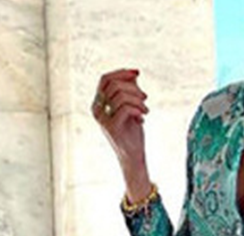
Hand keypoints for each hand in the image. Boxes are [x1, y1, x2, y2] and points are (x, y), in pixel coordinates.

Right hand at [92, 68, 149, 193]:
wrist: (133, 155)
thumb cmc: (132, 130)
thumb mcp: (131, 106)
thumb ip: (130, 90)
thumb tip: (134, 74)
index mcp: (99, 102)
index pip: (105, 79)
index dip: (121, 73)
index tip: (137, 73)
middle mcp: (97, 109)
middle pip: (114, 85)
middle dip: (133, 88)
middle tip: (145, 97)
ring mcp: (102, 119)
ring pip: (120, 96)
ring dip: (138, 100)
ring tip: (146, 110)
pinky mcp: (111, 127)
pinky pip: (125, 108)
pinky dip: (137, 110)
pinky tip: (142, 118)